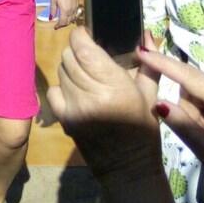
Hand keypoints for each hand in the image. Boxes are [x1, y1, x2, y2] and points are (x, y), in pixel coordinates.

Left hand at [45, 28, 160, 182]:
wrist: (128, 169)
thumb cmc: (143, 129)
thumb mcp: (150, 94)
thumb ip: (149, 61)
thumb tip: (145, 33)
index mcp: (114, 85)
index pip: (82, 48)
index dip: (81, 36)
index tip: (89, 35)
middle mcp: (90, 93)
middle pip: (68, 56)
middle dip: (78, 50)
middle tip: (90, 57)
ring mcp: (73, 108)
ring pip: (60, 71)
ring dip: (71, 68)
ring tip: (86, 76)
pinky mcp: (64, 120)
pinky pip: (53, 91)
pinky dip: (62, 88)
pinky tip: (76, 93)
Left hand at [49, 0, 78, 27]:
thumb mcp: (53, 0)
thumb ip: (52, 10)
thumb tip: (51, 18)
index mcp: (65, 10)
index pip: (62, 22)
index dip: (58, 26)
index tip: (55, 27)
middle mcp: (71, 10)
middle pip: (68, 21)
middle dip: (63, 24)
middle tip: (58, 24)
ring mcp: (75, 7)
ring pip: (73, 18)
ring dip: (68, 20)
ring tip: (63, 20)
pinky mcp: (77, 3)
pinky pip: (75, 13)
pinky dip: (72, 16)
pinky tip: (68, 14)